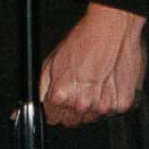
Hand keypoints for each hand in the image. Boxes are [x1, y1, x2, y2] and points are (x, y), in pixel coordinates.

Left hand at [39, 3, 145, 127]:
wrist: (112, 28)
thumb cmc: (85, 39)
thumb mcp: (52, 61)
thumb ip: (40, 89)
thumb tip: (27, 108)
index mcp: (61, 96)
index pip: (53, 118)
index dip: (56, 108)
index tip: (62, 98)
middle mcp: (82, 104)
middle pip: (73, 121)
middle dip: (74, 108)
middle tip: (81, 86)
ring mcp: (103, 106)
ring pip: (93, 117)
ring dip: (94, 105)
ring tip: (96, 80)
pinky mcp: (122, 104)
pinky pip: (113, 111)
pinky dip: (112, 100)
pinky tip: (109, 83)